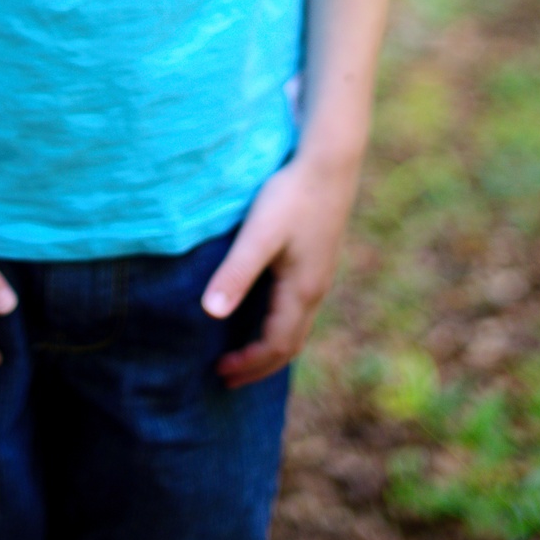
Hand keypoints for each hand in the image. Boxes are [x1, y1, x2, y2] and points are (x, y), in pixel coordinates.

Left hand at [201, 150, 360, 387]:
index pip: (277, 346)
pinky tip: (261, 311)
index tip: (220, 371)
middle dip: (259, 364)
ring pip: (296, 326)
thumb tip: (211, 314)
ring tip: (241, 353)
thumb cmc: (291, 196)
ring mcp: (319, 276)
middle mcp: (315, 290)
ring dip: (269, 346)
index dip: (249, 364)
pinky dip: (277, 324)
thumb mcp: (258, 235)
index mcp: (302, 291)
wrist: (328, 163)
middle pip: (290, 344)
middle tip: (227, 376)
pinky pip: (298, 308)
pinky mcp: (316, 260)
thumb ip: (235, 273)